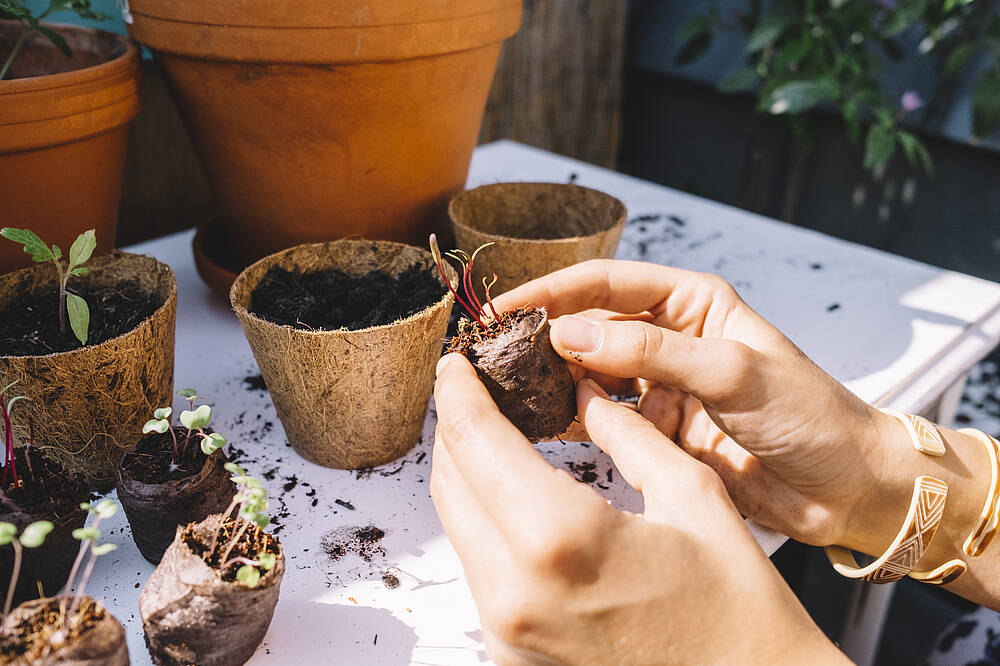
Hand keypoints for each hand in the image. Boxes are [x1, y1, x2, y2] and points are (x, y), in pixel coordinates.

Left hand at [431, 354, 845, 665]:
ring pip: (458, 527)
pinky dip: (487, 523)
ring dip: (468, 474)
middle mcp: (515, 591)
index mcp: (559, 538)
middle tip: (475, 389)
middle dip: (456, 425)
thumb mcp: (693, 497)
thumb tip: (586, 392)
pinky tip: (513, 498)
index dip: (458, 390)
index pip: (475, 440)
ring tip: (493, 434)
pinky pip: (480, 570)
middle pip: (450, 482)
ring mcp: (507, 631)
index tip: (455, 362)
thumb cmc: (739, 611)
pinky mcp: (511, 654)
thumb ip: (628, 433)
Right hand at [494, 260, 907, 553]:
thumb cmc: (809, 414)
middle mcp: (668, 338)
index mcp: (690, 303)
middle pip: (587, 326)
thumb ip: (652, 353)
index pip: (605, 285)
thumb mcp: (734, 373)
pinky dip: (568, 417)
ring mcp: (657, 386)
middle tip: (488, 350)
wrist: (845, 488)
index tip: (505, 308)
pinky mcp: (653, 432)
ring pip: (586, 373)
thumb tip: (570, 333)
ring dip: (548, 377)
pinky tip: (535, 419)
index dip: (552, 292)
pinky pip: (599, 418)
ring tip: (499, 384)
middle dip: (540, 334)